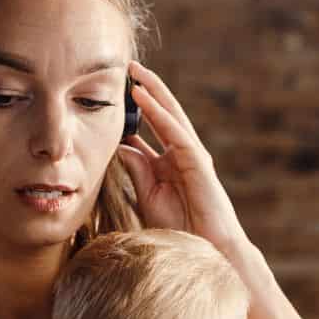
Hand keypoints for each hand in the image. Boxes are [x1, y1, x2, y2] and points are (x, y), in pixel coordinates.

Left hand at [117, 61, 248, 252]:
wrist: (206, 251)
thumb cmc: (178, 230)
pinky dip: (159, 113)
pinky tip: (143, 97)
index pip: (149, 130)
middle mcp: (182, 153)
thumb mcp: (148, 196)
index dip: (132, 111)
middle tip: (127, 67)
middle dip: (146, 90)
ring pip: (171, 116)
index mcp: (169, 162)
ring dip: (152, 91)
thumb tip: (120, 146)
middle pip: (162, 114)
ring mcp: (192, 156)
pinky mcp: (198, 162)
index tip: (112, 94)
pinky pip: (176, 132)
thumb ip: (137, 170)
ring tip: (134, 72)